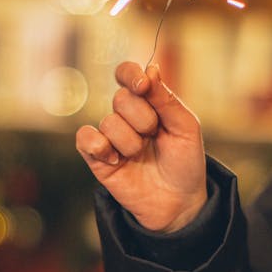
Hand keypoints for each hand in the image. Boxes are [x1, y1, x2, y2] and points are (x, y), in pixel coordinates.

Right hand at [76, 62, 206, 232]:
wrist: (178, 202)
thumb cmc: (185, 162)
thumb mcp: (186, 128)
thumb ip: (167, 100)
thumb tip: (151, 69)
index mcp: (148, 102)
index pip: (128, 74)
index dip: (130, 74)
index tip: (142, 85)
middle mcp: (126, 115)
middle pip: (121, 99)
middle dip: (143, 120)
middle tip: (155, 137)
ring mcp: (110, 135)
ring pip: (109, 123)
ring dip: (131, 142)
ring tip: (141, 156)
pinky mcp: (96, 156)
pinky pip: (85, 138)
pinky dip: (100, 147)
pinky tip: (116, 161)